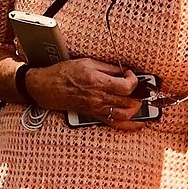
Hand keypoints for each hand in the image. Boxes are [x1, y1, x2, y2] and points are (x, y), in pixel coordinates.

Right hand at [26, 59, 143, 126]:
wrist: (48, 87)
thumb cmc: (64, 73)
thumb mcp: (88, 62)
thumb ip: (109, 68)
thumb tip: (124, 71)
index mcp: (99, 82)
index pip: (126, 87)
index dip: (134, 80)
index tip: (131, 75)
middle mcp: (99, 98)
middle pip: (129, 101)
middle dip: (138, 94)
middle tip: (138, 87)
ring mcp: (97, 109)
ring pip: (126, 114)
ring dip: (136, 108)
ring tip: (137, 100)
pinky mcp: (95, 115)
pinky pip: (115, 124)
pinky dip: (130, 126)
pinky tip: (140, 124)